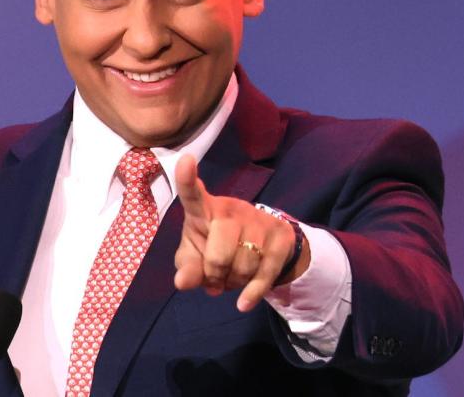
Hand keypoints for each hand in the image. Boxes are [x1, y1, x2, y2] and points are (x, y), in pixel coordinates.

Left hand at [172, 154, 309, 311]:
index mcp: (204, 210)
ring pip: (243, 266)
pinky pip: (264, 274)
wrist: (263, 247)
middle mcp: (231, 209)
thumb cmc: (216, 246)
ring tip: (232, 277)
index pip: (193, 195)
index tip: (185, 160)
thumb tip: (183, 282)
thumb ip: (187, 268)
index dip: (187, 179)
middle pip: (218, 253)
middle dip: (214, 274)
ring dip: (234, 283)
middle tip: (215, 276)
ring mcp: (258, 221)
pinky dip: (252, 293)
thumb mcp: (196, 257)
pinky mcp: (280, 237)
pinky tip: (244, 303)